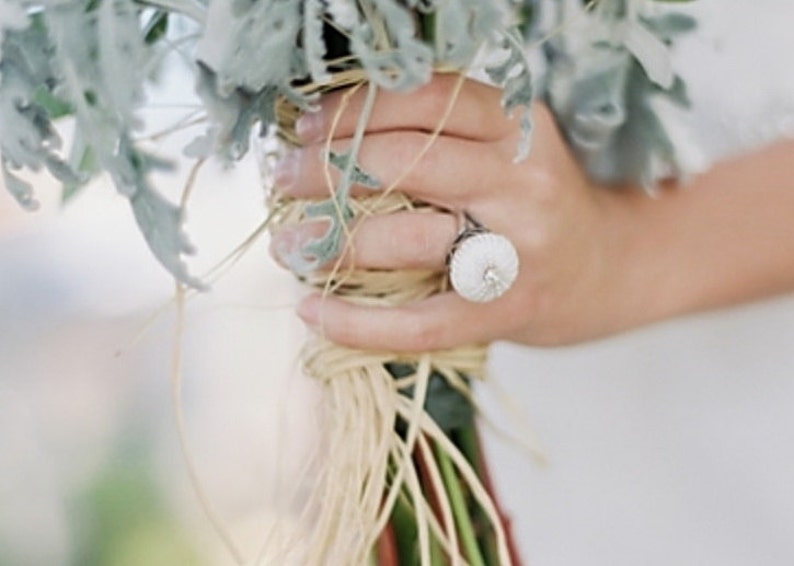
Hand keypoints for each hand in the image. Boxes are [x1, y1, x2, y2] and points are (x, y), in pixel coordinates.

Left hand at [270, 74, 638, 350]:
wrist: (608, 270)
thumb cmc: (535, 204)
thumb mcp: (504, 148)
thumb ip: (439, 136)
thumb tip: (327, 135)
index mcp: (517, 125)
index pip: (423, 98)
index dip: (352, 110)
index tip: (304, 128)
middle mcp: (522, 179)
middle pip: (405, 163)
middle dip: (327, 171)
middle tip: (283, 181)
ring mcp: (519, 248)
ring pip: (408, 239)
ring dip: (332, 243)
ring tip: (290, 245)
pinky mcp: (510, 309)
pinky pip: (422, 321)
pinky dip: (359, 323)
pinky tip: (313, 313)